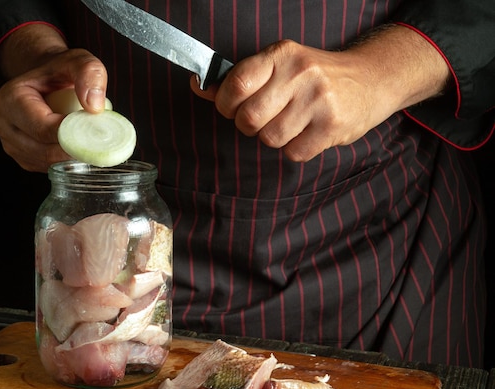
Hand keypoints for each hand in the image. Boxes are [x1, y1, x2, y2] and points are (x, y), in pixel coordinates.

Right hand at [0, 25, 108, 171]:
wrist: (47, 81)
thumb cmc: (60, 71)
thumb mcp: (78, 61)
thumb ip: (89, 74)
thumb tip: (94, 106)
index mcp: (10, 99)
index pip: (43, 128)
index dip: (71, 134)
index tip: (94, 131)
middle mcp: (4, 124)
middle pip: (43, 150)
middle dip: (73, 149)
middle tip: (97, 142)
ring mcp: (10, 143)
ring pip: (44, 162)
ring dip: (69, 157)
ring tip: (88, 142)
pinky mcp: (22, 156)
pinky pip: (45, 167)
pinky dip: (63, 162)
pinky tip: (76, 148)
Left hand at [191, 25, 448, 161]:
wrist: (370, 79)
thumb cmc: (314, 76)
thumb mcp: (278, 66)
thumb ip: (238, 79)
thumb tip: (198, 85)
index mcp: (281, 55)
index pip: (236, 84)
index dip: (225, 103)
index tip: (231, 106)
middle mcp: (300, 74)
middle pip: (248, 118)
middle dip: (249, 125)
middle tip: (263, 118)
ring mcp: (319, 100)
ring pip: (269, 139)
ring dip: (274, 137)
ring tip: (290, 123)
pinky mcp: (333, 126)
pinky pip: (293, 153)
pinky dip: (295, 149)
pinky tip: (306, 133)